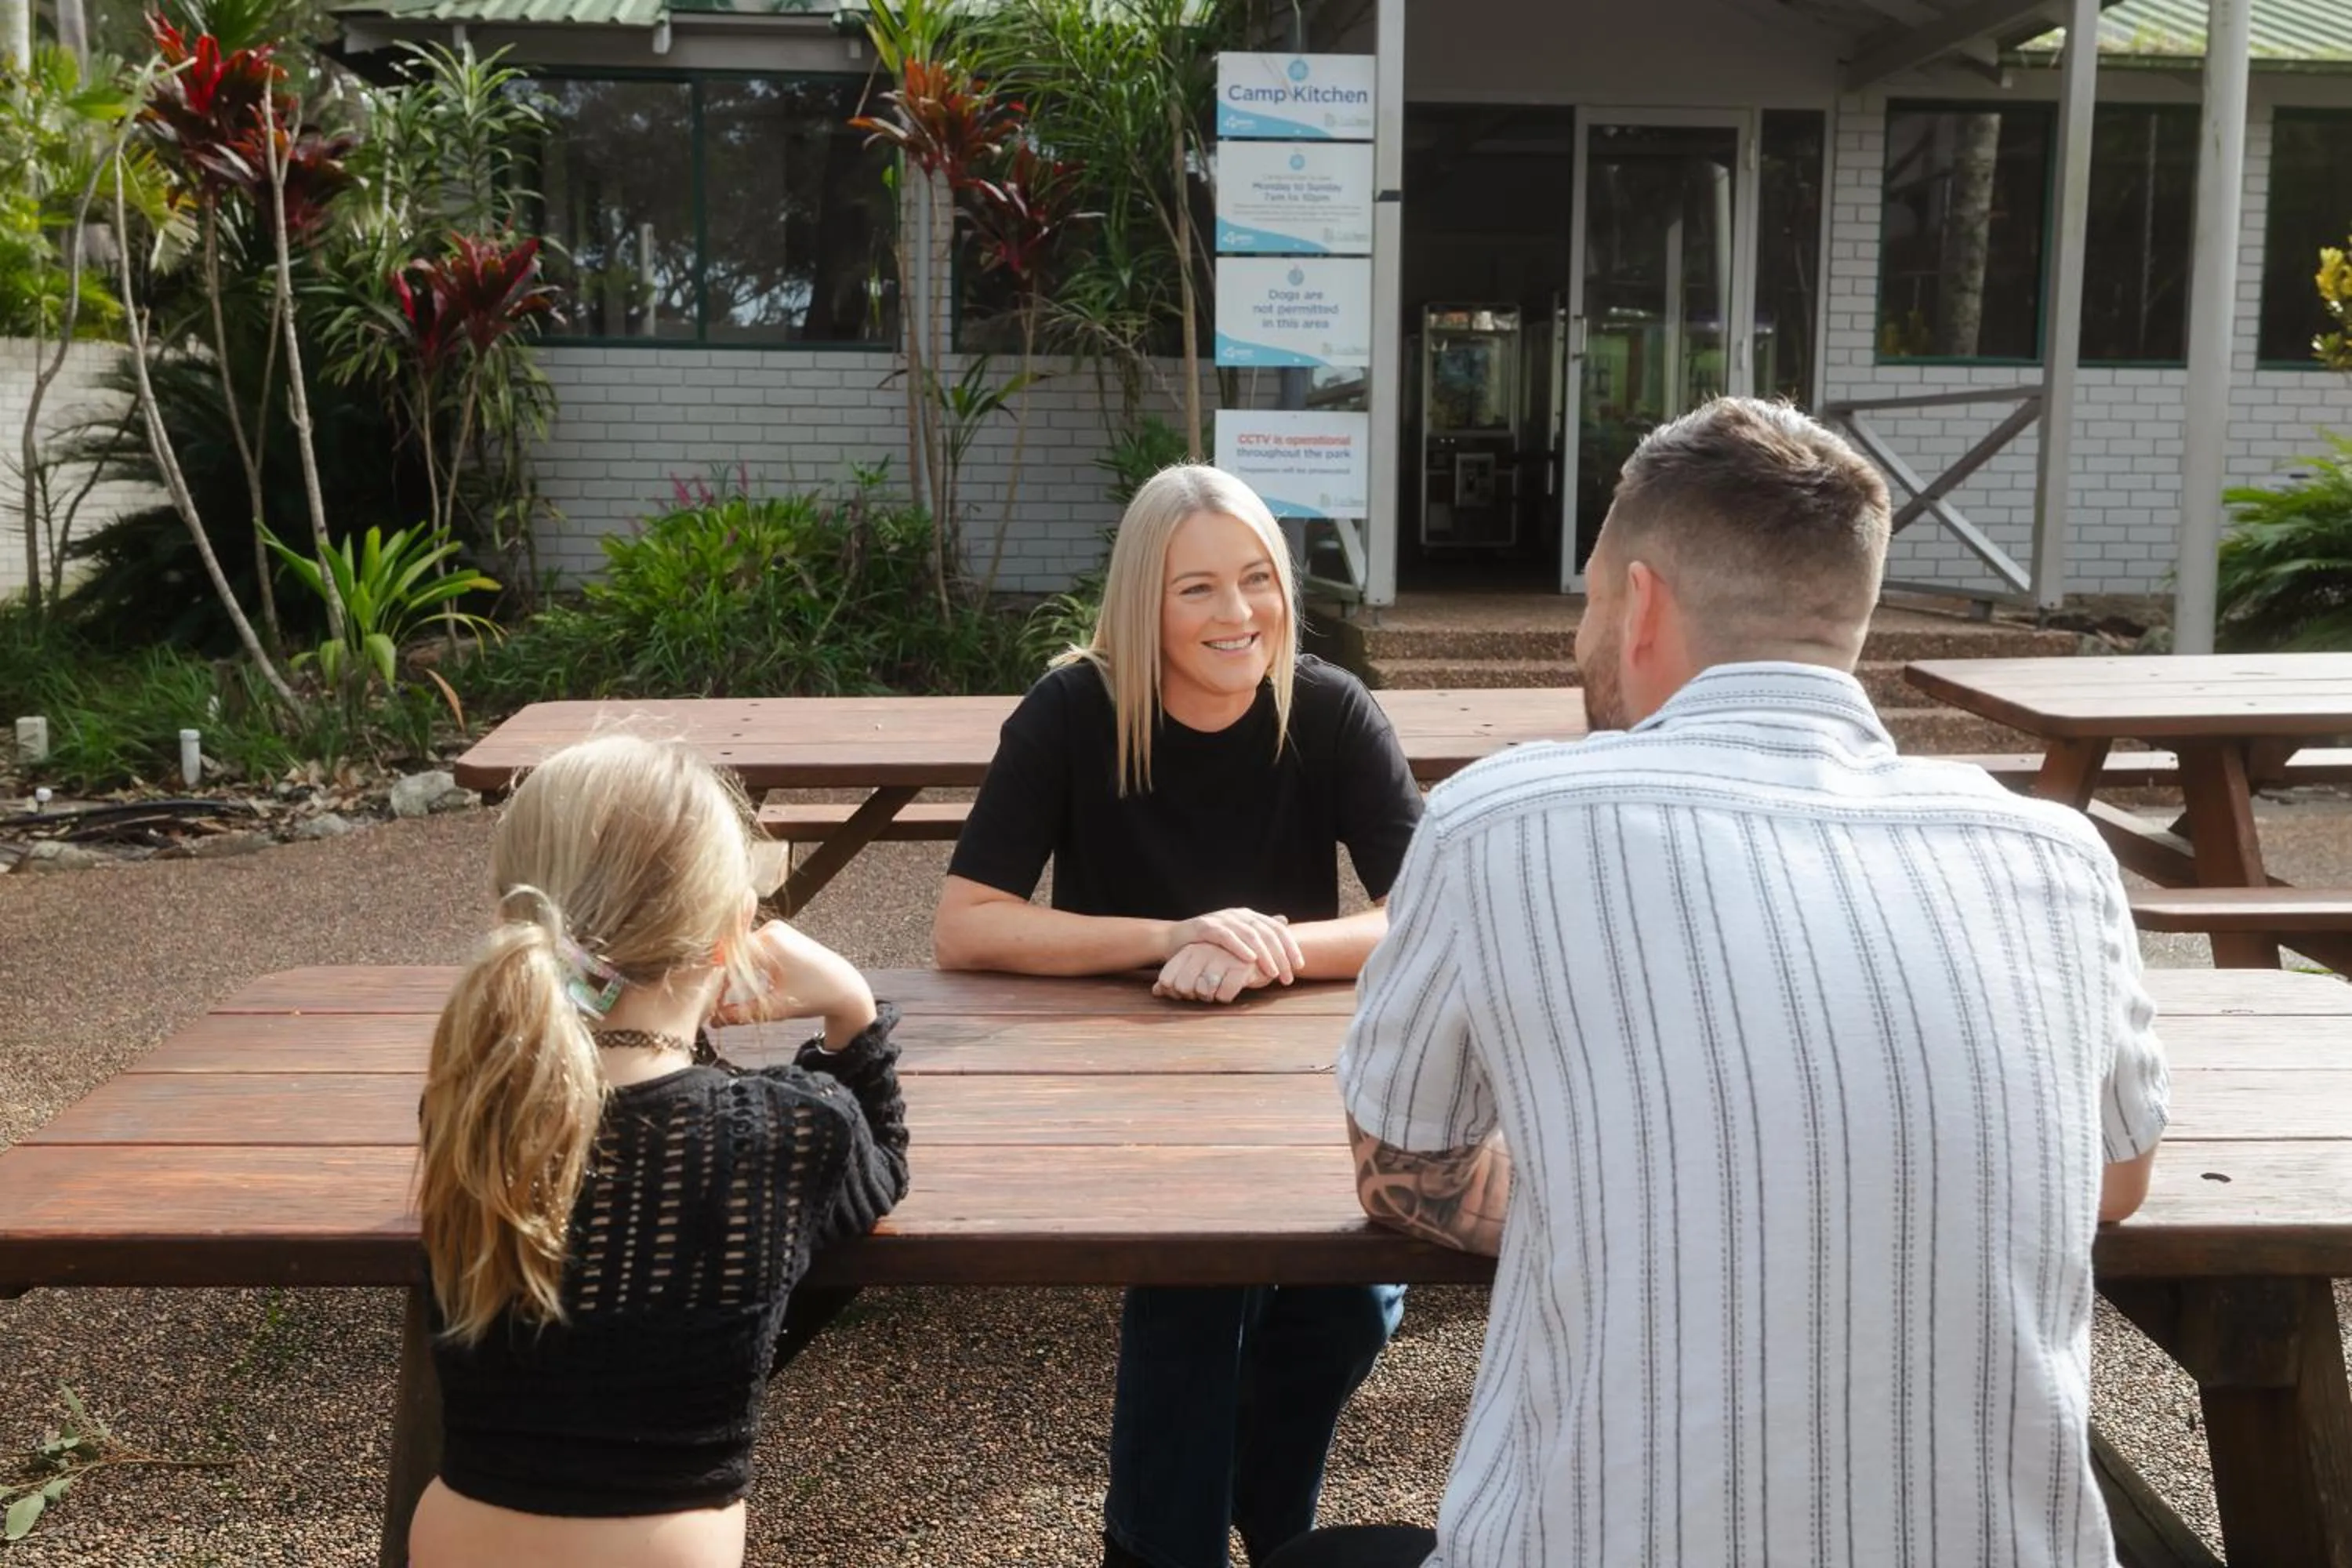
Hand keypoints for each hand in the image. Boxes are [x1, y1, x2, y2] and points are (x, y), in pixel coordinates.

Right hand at [711, 920, 877, 1047]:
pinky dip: (744, 965)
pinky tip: (739, 983)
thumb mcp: (776, 1008)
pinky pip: (751, 947)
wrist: (844, 987)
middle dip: (721, 977)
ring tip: (723, 995)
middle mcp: (771, 929)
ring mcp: (775, 929)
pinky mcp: (779, 934)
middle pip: (731, 952)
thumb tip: (712, 1020)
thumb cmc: (815, 996)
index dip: (713, 979)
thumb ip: (741, 1014)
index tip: (706, 999)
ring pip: (740, 950)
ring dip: (731, 971)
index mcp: (769, 943)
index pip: (726, 957)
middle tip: (712, 1001)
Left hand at [1153, 940, 1271, 1004]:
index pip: (1167, 978)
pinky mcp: (1242, 967)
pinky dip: (1226, 997)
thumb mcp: (1198, 967)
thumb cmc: (1225, 963)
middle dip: (1191, 996)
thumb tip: (1156, 991)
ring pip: (1203, 991)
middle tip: (1202, 994)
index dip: (1173, 991)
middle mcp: (1204, 951)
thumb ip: (1175, 978)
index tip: (1183, 993)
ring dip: (1209, 997)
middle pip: (1183, 987)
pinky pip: (1224, 994)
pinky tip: (1232, 989)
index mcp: (1190, 950)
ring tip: (1218, 991)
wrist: (1262, 953)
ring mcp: (1222, 958)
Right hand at [1163, 907, 1301, 986]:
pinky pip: (1227, 936)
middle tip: (1288, 977)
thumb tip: (1285, 922)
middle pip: (1268, 933)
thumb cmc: (1209, 943)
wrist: (1175, 939)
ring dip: (1265, 955)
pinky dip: (1240, 947)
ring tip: (1274, 973)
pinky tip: (1250, 959)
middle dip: (1281, 956)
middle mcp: (1239, 914)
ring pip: (1251, 935)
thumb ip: (1259, 933)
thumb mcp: (1238, 939)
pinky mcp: (1207, 926)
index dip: (1291, 947)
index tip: (1299, 966)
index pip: (1277, 929)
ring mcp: (1223, 918)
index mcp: (1250, 916)